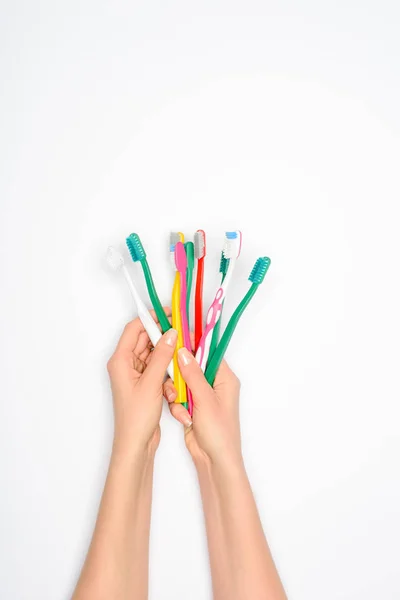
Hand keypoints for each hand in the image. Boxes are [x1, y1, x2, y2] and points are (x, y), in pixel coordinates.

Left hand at [107, 311, 176, 457]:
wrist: (135, 444)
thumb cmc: (136, 417)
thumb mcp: (152, 383)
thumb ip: (162, 356)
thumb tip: (171, 334)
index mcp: (120, 360)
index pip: (134, 328)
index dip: (152, 318)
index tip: (170, 314)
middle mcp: (126, 364)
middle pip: (146, 340)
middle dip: (164, 337)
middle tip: (183, 333)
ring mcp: (136, 374)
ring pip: (154, 354)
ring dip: (167, 356)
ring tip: (180, 357)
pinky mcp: (145, 384)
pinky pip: (158, 368)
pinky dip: (167, 370)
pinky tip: (175, 378)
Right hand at [164, 348, 241, 466]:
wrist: (214, 461)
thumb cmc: (219, 432)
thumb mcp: (205, 400)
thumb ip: (193, 374)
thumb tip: (183, 351)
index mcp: (225, 378)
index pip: (208, 352)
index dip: (193, 344)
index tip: (176, 338)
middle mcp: (214, 384)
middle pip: (192, 366)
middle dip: (179, 374)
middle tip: (171, 377)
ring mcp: (202, 396)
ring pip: (181, 382)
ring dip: (176, 393)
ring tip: (177, 403)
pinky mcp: (192, 407)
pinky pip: (178, 397)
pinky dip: (177, 406)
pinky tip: (182, 417)